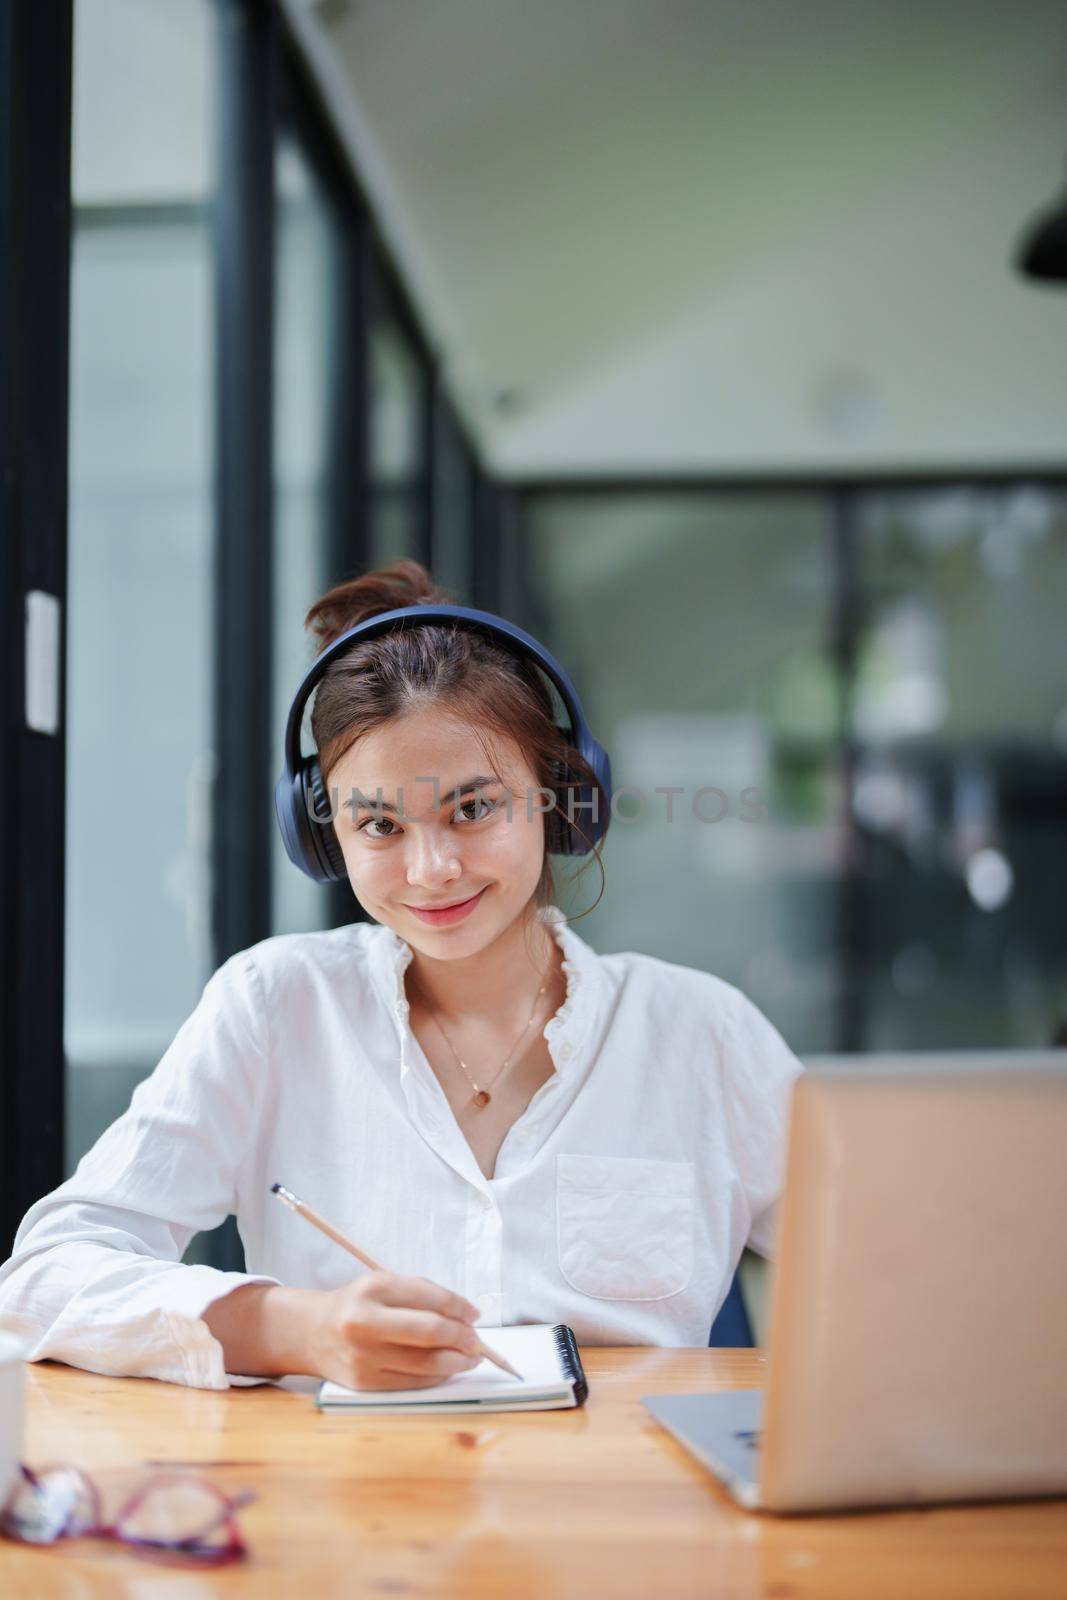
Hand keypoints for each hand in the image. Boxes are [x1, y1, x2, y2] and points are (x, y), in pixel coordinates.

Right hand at [308, 1272, 482, 1390]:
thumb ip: (422, 1294)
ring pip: (426, 1363)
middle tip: (477, 1340)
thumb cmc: (356, 1305)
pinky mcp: (365, 1383)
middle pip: (431, 1332)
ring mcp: (364, 1356)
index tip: (474, 1314)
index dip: (460, 1308)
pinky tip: (447, 1369)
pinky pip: (413, 1383)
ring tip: (470, 1357)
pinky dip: (438, 1376)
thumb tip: (465, 1315)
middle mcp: (365, 1322)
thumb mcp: (382, 1283)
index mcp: (373, 1288)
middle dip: (463, 1337)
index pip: (431, 1298)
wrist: (312, 1332)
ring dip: (457, 1361)